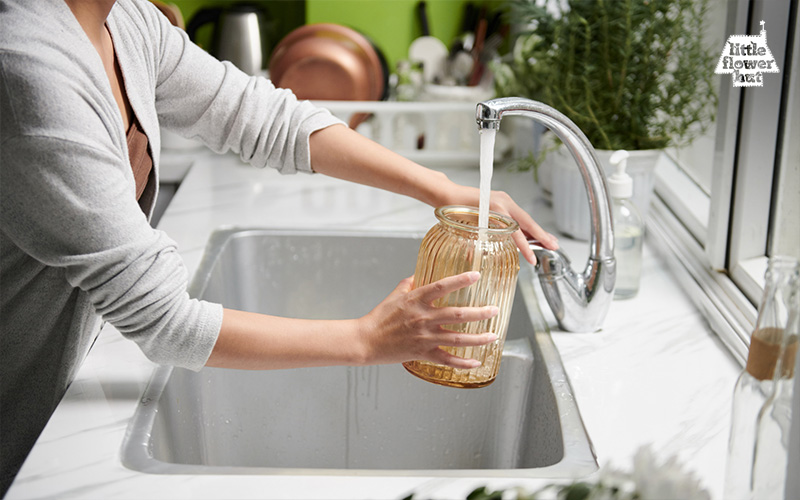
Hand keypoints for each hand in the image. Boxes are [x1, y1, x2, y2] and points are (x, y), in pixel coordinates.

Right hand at [358, 271, 498, 368]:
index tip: (476, 276)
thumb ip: (411, 282)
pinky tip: (476, 362)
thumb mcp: (395, 294)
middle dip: (480, 313)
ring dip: (478, 338)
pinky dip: (463, 363)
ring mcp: (424, 337)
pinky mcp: (422, 353)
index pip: (441, 286)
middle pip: (457, 314)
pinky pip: (447, 359)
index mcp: (416, 300)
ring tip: (493, 335)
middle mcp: (423, 318)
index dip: (460, 280)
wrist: (366, 341)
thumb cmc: (379, 317)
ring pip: (457, 338)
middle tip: (494, 310)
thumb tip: (423, 273)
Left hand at [441, 184, 558, 264]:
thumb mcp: (464, 227)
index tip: (532, 259)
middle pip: (527, 221)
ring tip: (549, 241)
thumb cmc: (452, 208)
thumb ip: (472, 243)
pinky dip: (526, 225)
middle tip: (554, 246)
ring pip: (524, 218)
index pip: (516, 232)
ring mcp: (503, 200)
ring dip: (536, 230)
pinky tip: (532, 234)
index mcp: (496, 209)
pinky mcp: (502, 201)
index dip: (525, 247)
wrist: (448, 194)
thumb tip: (476, 260)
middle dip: (542, 235)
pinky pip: (517, 215)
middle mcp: (503, 202)